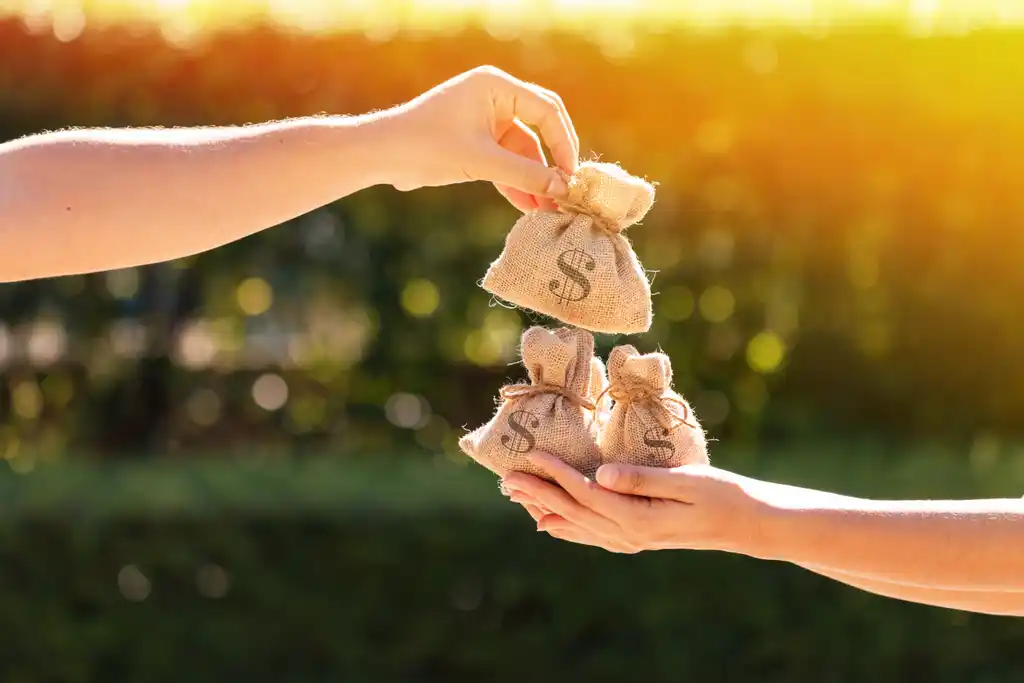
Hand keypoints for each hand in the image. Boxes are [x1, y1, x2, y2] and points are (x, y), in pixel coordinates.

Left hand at [381, 65, 578, 211]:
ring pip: (523, 152)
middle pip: (540, 129)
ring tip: (550, 210)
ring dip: (534, 180)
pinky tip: (530, 207)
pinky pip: (506, 163)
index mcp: (496, 86)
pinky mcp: (476, 144)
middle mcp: (494, 98)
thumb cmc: (426, 146)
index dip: (563, 143)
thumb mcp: (481, 162)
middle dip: (552, 163)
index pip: (547, 110)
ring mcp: (486, 121)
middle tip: (567, 191)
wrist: (381, 156)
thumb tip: (562, 190)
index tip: (570, 176)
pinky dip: (516, 183)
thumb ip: (524, 175)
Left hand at [501, 452, 767, 554]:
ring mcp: (631, 540)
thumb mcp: (685, 480)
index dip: (557, 473)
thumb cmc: (721, 494)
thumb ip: (642, 478)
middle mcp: (628, 534)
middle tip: (507, 479)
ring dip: (546, 509)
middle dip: (538, 493)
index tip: (533, 455)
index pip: (586, 492)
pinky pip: (592, 534)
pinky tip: (550, 523)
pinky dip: (566, 527)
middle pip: (573, 511)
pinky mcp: (636, 537)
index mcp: (638, 518)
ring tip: (518, 497)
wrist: (745, 524)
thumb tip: (600, 474)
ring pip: (577, 525)